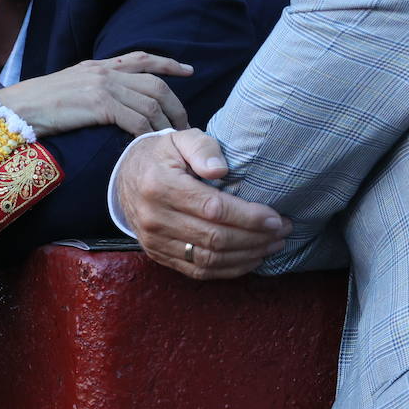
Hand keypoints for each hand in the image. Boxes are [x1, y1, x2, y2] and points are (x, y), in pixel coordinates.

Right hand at [0, 52, 192, 138]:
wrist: (13, 110)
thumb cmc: (34, 108)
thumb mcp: (67, 90)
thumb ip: (90, 91)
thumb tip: (108, 106)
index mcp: (97, 66)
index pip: (141, 58)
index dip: (168, 63)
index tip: (188, 70)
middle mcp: (103, 71)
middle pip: (155, 84)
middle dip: (175, 105)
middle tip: (185, 125)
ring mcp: (101, 86)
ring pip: (149, 103)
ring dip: (164, 124)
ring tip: (172, 140)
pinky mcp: (98, 103)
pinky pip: (135, 119)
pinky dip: (147, 132)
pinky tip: (150, 144)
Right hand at [114, 129, 290, 279]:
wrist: (126, 177)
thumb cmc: (162, 155)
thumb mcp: (180, 138)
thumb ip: (202, 148)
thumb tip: (221, 169)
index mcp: (159, 186)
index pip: (213, 209)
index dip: (249, 217)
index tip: (276, 217)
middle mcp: (154, 217)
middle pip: (215, 238)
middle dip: (256, 238)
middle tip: (282, 231)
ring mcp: (154, 240)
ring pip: (209, 259)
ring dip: (247, 256)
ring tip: (273, 245)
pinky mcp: (157, 255)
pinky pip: (198, 270)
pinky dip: (229, 269)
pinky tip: (251, 258)